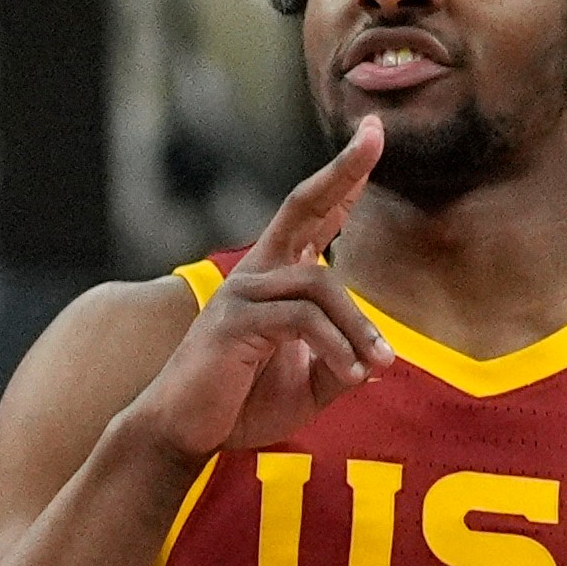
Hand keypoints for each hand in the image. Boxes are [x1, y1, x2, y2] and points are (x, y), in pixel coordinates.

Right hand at [127, 118, 394, 463]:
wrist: (187, 433)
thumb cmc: (243, 403)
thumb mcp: (309, 384)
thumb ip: (342, 363)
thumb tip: (377, 360)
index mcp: (276, 278)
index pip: (316, 218)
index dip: (345, 180)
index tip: (372, 139)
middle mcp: (257, 273)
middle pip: (302, 205)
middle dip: (342, 169)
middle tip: (375, 132)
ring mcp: (242, 291)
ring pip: (319, 285)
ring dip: (359, 328)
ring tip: (380, 365)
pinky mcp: (233, 319)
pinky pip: (300, 320)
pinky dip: (335, 346)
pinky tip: (352, 374)